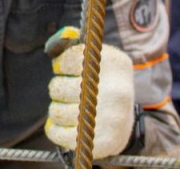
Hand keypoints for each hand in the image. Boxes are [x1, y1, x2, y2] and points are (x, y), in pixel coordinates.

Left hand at [44, 27, 134, 159]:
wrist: (125, 121)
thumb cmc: (102, 82)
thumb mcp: (95, 57)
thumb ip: (72, 44)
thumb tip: (64, 36)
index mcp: (116, 63)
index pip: (70, 58)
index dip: (61, 64)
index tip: (64, 69)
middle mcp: (117, 91)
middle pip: (58, 87)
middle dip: (57, 88)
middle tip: (69, 90)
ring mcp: (111, 119)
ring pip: (56, 111)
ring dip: (56, 109)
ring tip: (70, 107)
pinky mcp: (102, 143)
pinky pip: (57, 133)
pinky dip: (55, 128)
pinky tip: (66, 124)